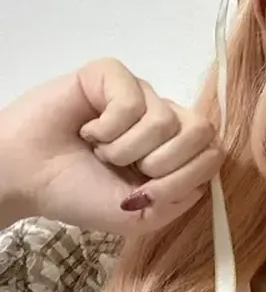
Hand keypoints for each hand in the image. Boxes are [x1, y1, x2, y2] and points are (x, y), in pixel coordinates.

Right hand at [1, 58, 222, 234]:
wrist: (26, 178)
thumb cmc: (78, 194)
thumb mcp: (135, 217)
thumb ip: (176, 202)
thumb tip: (201, 180)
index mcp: (174, 150)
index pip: (213, 154)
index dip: (186, 176)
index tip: (148, 191)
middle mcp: (163, 118)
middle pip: (201, 131)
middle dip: (163, 163)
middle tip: (127, 168)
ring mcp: (140, 94)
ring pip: (165, 120)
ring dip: (125, 148)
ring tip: (100, 151)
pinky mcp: (112, 75)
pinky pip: (131, 100)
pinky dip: (107, 128)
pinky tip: (88, 131)